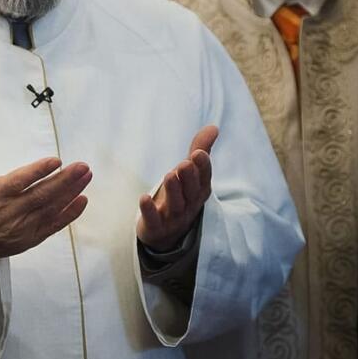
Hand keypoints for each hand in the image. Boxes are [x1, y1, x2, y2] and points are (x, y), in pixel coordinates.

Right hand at [0, 129, 91, 263]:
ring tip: (86, 176)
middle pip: (42, 194)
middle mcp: (11, 211)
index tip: (56, 161)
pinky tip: (82, 200)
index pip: (19, 181)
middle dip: (65, 180)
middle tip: (82, 166)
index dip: (38, 171)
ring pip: (51, 208)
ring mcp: (23, 226)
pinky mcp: (31, 237)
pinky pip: (54, 226)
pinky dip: (69, 214)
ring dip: (71, 192)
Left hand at [137, 125, 217, 250]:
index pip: (204, 179)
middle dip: (189, 178)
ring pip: (175, 205)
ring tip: (169, 174)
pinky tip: (143, 198)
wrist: (166, 232)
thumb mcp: (190, 174)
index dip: (202, 167)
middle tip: (185, 162)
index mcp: (198, 191)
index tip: (198, 153)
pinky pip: (154, 219)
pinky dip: (149, 210)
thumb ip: (199, 150)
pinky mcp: (156, 227)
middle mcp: (189, 205)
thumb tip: (213, 126)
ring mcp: (173, 218)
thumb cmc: (180, 196)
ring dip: (173, 190)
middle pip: (191, 192)